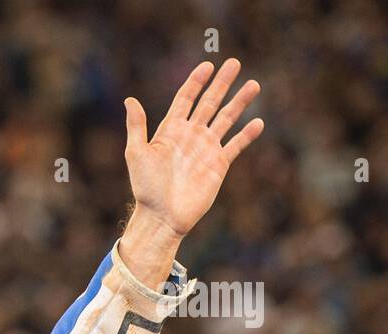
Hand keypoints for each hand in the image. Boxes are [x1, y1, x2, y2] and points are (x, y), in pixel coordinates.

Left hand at [123, 59, 263, 240]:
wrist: (162, 216)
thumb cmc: (146, 188)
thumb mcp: (137, 154)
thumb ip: (136, 127)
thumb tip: (130, 100)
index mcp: (170, 130)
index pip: (185, 99)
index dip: (196, 81)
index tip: (207, 65)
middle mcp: (191, 136)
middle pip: (209, 103)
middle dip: (221, 83)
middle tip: (234, 63)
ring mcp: (206, 149)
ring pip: (226, 119)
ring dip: (240, 102)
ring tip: (254, 84)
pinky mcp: (219, 164)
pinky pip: (236, 145)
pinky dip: (247, 134)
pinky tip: (258, 122)